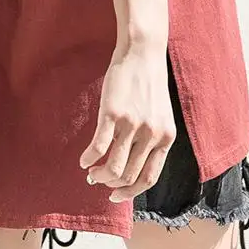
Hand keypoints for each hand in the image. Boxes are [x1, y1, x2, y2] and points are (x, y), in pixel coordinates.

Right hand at [78, 44, 175, 201]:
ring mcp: (132, 125)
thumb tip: (131, 164)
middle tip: (98, 180)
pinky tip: (83, 159)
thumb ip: (150, 139)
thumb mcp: (158, 115)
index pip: (148, 178)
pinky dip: (88, 158)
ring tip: (91, 171)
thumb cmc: (148, 83)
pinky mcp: (113, 113)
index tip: (115, 195)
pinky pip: (99, 147)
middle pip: (129, 176)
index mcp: (165, 138)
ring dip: (99, 175)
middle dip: (111, 184)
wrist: (143, 53)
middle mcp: (151, 135)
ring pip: (114, 168)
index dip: (130, 192)